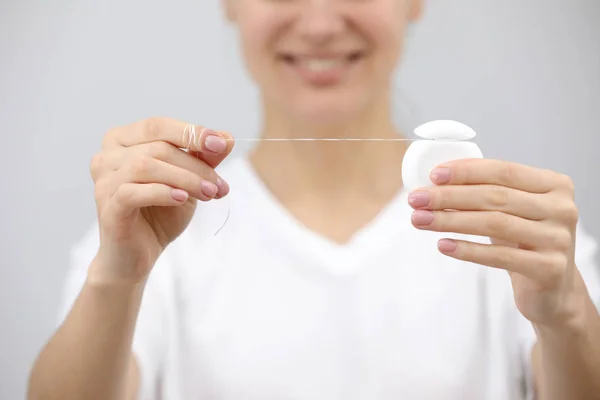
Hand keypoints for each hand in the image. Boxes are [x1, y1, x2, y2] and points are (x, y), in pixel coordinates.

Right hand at [89, 117, 234, 283]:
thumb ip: (203, 158)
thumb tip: (227, 137)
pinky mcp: (107, 207)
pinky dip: (162, 192)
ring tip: (209, 193)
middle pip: (158, 148)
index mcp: (122, 140)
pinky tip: (182, 199)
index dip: (191, 133)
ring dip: (185, 179)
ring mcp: (103, 181)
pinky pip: (133, 192)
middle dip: (196, 165)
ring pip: (145, 166)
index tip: (222, 145)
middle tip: (220, 185)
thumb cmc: (160, 213)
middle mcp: (107, 156)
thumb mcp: (187, 181)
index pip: (158, 126)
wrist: (138, 255)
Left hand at [407, 159, 586, 327]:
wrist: (554, 290)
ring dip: (451, 220)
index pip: (503, 171)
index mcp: (554, 185)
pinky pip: (500, 257)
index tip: (433, 175)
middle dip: (449, 196)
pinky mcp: (550, 268)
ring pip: (494, 224)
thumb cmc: (524, 242)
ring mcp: (558, 239)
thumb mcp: (511, 212)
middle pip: (495, 196)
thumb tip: (434, 185)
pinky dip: (467, 249)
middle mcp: (562, 208)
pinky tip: (443, 245)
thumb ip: (484, 194)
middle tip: (416, 199)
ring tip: (420, 219)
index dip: (466, 171)